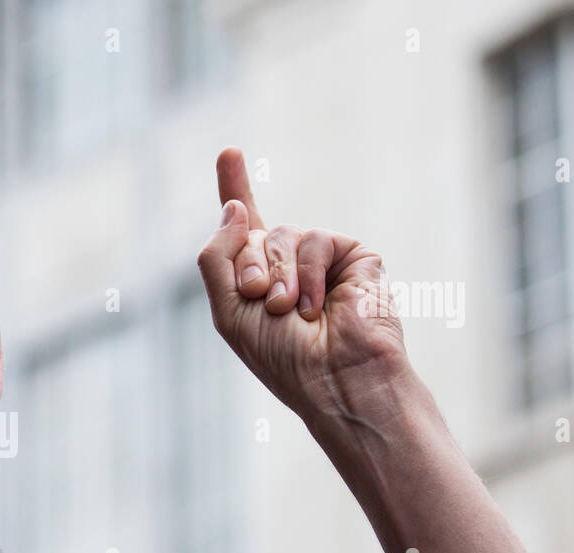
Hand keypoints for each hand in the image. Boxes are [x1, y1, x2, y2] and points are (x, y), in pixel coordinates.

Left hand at [196, 147, 408, 431]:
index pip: (244, 228)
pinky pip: (320, 240)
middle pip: (254, 233)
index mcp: (258, 280)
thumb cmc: (282, 359)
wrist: (333, 380)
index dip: (235, 189)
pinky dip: (311, 274)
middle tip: (261, 300)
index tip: (229, 152)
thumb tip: (233, 208)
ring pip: (285, 233)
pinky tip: (318, 307)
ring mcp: (323, 261)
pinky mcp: (356, 258)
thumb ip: (217, 257)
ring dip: (279, 274)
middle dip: (250, 265)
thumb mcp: (228, 312)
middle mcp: (290, 266)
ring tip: (289, 311)